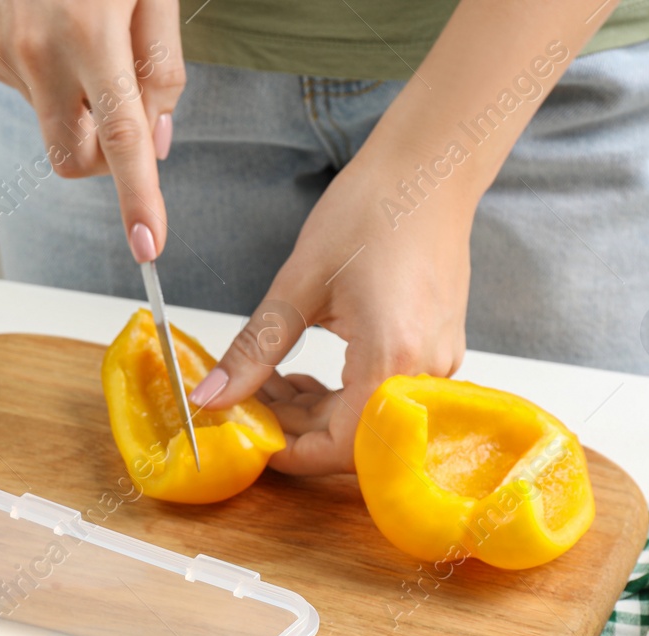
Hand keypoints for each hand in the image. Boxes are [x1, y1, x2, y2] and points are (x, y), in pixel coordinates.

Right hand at [0, 0, 183, 259]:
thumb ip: (161, 65)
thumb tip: (155, 138)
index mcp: (90, 33)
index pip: (121, 140)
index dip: (137, 199)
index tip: (147, 245)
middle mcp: (38, 52)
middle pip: (74, 158)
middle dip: (104, 158)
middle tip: (124, 108)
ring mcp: (2, 54)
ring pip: (52, 121)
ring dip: (76, 97)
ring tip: (81, 27)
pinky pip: (27, 91)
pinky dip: (48, 73)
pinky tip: (50, 23)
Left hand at [191, 150, 472, 474]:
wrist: (430, 168)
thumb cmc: (372, 210)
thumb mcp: (298, 284)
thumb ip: (253, 351)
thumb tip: (210, 398)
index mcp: (393, 359)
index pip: (338, 449)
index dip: (287, 453)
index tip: (247, 436)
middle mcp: (425, 374)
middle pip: (352, 442)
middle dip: (294, 429)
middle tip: (247, 401)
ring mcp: (438, 365)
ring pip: (366, 423)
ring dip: (314, 413)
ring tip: (268, 380)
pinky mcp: (436, 352)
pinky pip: (384, 398)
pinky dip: (340, 395)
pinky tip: (305, 372)